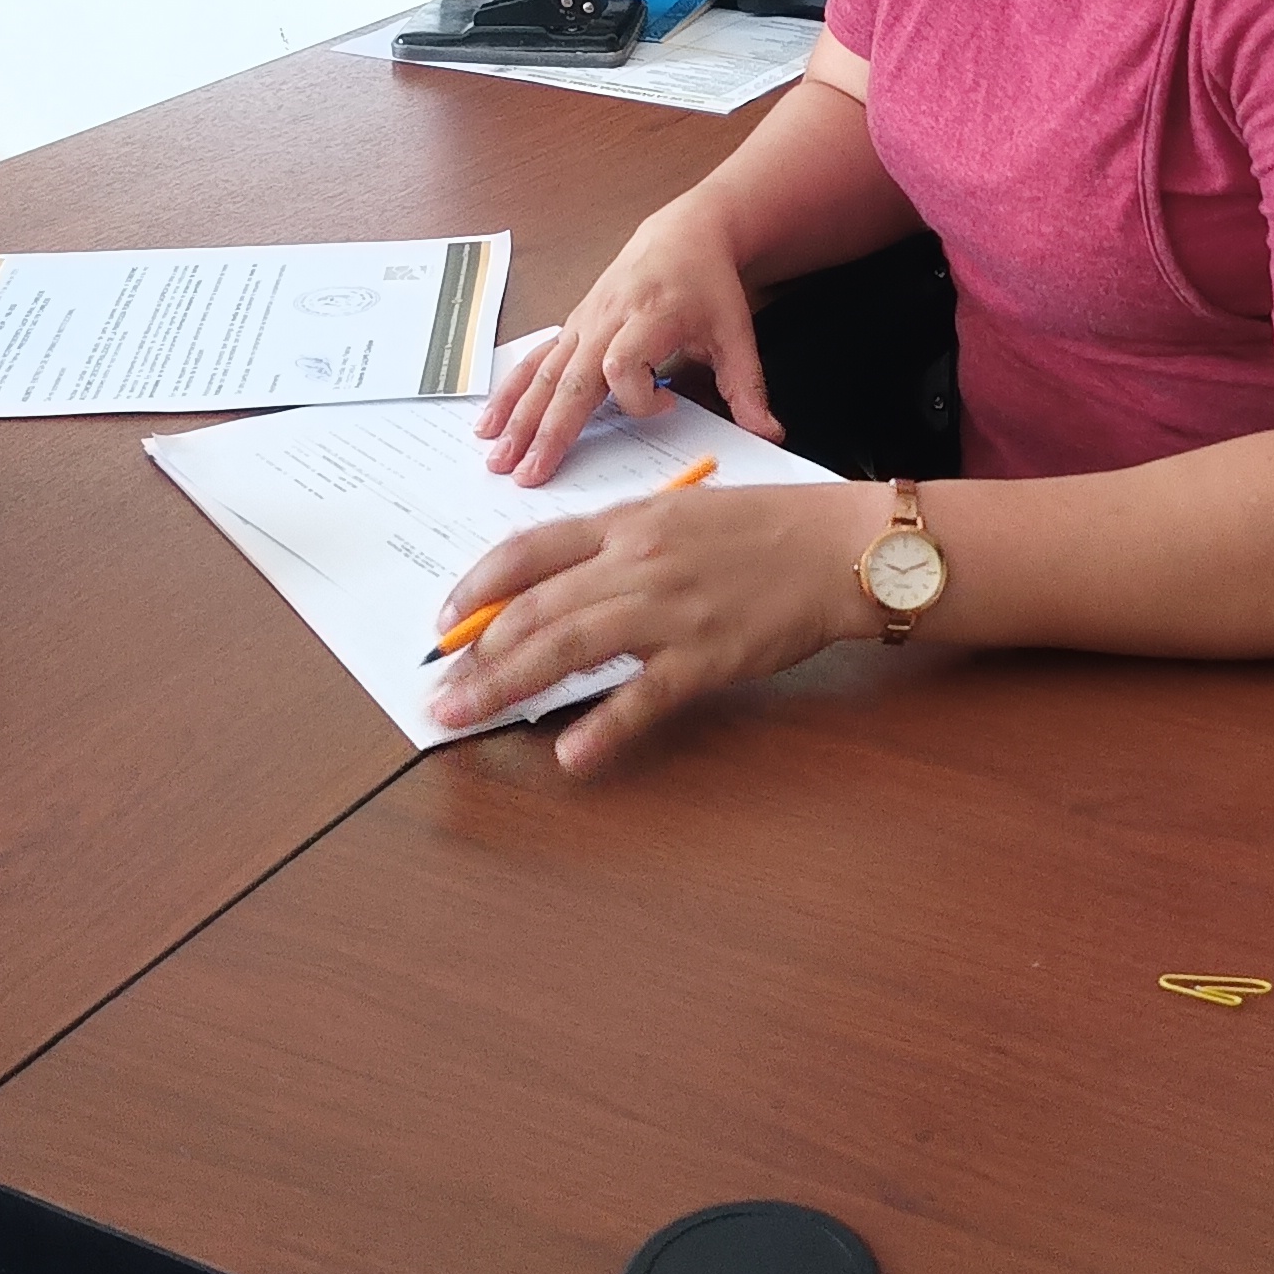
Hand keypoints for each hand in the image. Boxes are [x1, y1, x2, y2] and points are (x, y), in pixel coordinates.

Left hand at [426, 478, 884, 775]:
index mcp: (626, 523)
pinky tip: (570, 756)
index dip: (475, 588)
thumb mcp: (678, 516)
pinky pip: (643, 697)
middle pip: (534, 608)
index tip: (443, 623)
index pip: (527, 551)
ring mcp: (670, 610)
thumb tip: (557, 586)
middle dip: (474, 653)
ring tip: (462, 715)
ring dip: (505, 684)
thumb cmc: (762, 530)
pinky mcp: (706, 657)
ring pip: (567, 647)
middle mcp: (636, 562)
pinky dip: (603, 728)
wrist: (836, 547)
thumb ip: (618, 548)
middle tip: (437, 691)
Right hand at [482, 192, 782, 484]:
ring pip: (543, 372)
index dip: (639, 396)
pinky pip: (534, 360)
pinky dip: (510, 392)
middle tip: (527, 473)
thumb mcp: (737, 334)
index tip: (666, 405)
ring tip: (495, 456)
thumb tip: (771, 434)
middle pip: (570, 377)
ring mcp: (583, 322)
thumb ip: (748, 387)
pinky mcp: (572, 326)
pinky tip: (489, 422)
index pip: (624, 363)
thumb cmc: (709, 286)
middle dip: (548, 428)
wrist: (683, 234)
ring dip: (518, 416)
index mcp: (651, 316)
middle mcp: (608, 319)